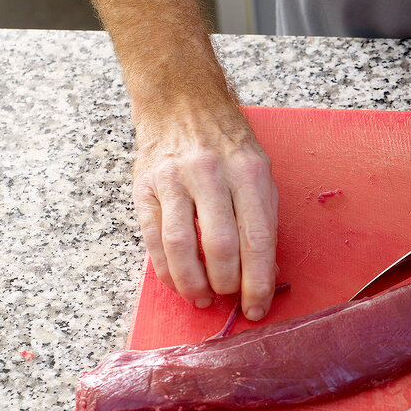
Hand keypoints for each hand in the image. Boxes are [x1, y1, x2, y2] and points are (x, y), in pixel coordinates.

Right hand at [132, 103, 278, 321]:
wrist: (182, 103)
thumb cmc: (228, 144)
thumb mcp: (259, 172)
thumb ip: (264, 220)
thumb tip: (266, 271)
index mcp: (249, 173)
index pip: (257, 239)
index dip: (257, 280)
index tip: (258, 307)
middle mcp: (211, 174)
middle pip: (220, 245)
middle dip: (227, 284)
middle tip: (230, 299)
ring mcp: (174, 180)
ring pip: (182, 246)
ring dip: (193, 283)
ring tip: (203, 298)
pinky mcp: (145, 188)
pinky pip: (153, 239)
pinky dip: (166, 269)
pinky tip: (179, 282)